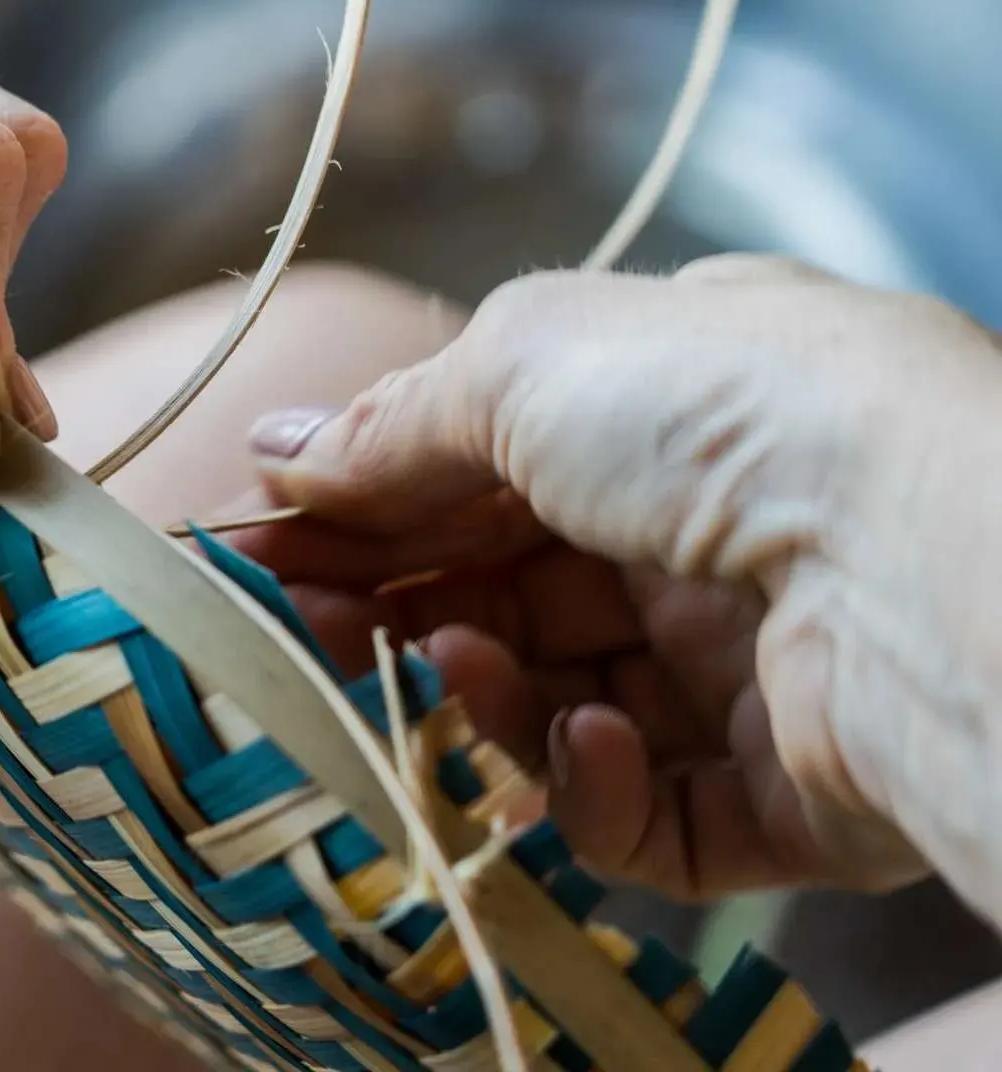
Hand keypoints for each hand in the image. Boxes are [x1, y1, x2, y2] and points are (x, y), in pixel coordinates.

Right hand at [235, 255, 1001, 917]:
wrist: (919, 557)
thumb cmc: (724, 415)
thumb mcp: (524, 363)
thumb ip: (394, 423)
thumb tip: (274, 450)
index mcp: (669, 409)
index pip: (484, 463)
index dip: (365, 496)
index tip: (254, 535)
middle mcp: (708, 533)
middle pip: (508, 585)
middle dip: (393, 597)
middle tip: (287, 617)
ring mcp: (748, 666)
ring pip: (559, 702)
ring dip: (486, 688)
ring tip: (455, 659)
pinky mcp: (779, 796)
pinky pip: (642, 811)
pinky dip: (587, 786)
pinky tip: (582, 738)